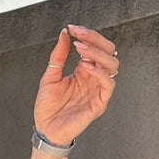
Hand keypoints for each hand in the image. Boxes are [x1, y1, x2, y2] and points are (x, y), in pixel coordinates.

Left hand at [33, 23, 118, 146]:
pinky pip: (108, 84)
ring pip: (112, 65)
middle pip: (108, 51)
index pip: (95, 46)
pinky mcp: (100, 102)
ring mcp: (98, 90)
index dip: (87, 35)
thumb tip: (64, 34)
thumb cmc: (48, 107)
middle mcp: (94, 78)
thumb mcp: (50, 76)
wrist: (45, 130)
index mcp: (84, 70)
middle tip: (78, 35)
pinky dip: (100, 72)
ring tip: (81, 50)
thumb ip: (59, 55)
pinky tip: (86, 67)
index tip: (73, 28)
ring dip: (98, 53)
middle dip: (95, 39)